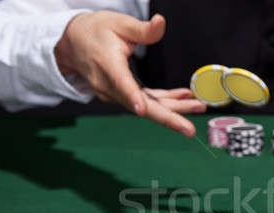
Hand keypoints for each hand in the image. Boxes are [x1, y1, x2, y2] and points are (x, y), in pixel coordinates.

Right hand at [55, 11, 205, 136]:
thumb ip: (142, 29)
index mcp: (108, 65)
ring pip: (148, 106)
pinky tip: (184, 98)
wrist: (75, 43)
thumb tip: (160, 23)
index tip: (142, 109)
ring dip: (174, 109)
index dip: (132, 96)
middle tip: (189, 129)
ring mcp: (116, 94)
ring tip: (197, 105)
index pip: (121, 83)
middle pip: (142, 106)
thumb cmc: (96, 31)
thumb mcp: (119, 23)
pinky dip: (166, 101)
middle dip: (168, 118)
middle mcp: (110, 85)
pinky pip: (147, 101)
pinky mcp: (123, 95)